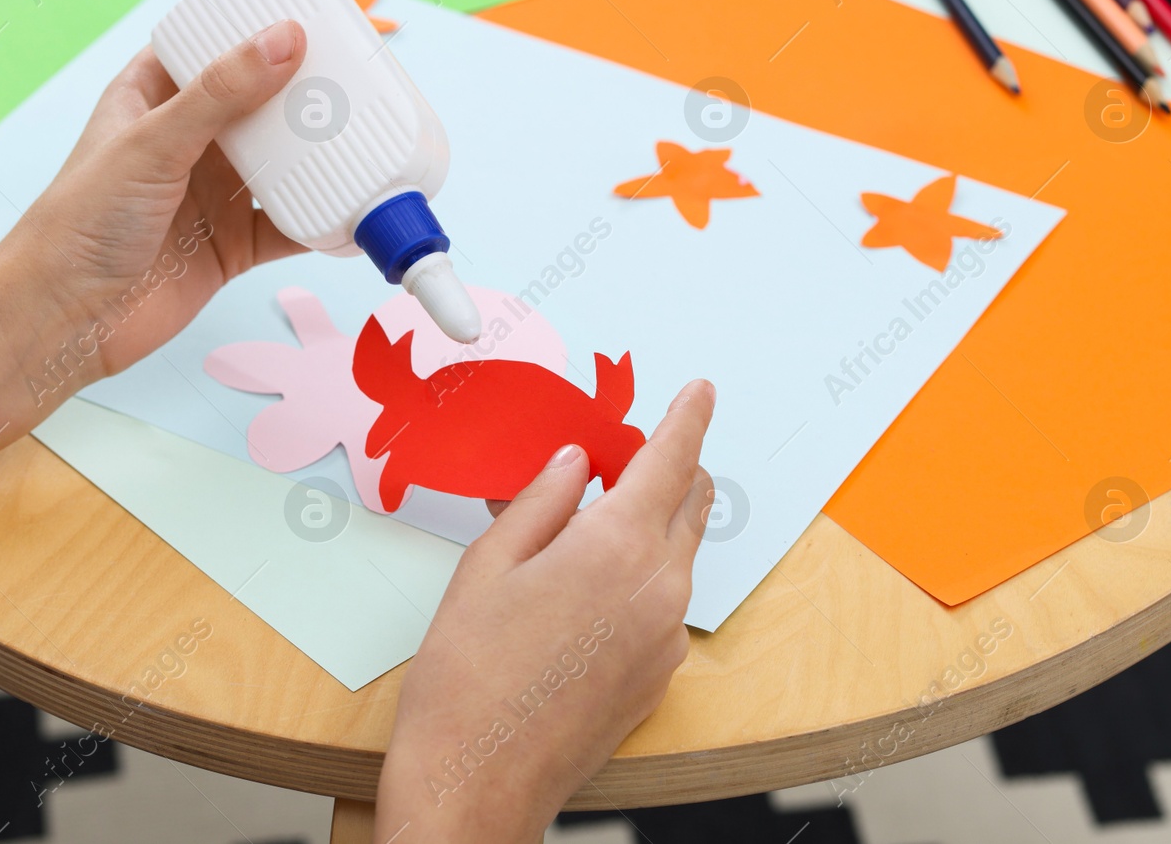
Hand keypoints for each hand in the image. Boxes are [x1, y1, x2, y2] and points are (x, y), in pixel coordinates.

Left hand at [0, 20, 314, 601]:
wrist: (68, 319)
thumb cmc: (80, 222)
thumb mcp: (153, 142)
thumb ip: (221, 93)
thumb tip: (284, 39)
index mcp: (152, 98)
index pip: (210, 46)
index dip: (254, 28)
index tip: (305, 11)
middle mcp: (187, 142)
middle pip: (259, 104)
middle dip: (304, 92)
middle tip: (354, 71)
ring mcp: (212, 194)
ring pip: (282, 163)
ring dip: (319, 154)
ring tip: (366, 130)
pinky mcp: (233, 245)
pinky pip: (290, 224)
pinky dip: (322, 218)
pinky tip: (353, 206)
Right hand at [374, 380, 716, 843]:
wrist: (479, 778)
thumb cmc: (469, 675)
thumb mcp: (489, 565)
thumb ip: (543, 500)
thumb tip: (577, 463)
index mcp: (616, 548)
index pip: (672, 461)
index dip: (689, 418)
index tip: (701, 391)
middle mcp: (660, 590)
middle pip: (690, 505)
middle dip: (671, 470)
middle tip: (622, 459)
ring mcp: (666, 639)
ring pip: (677, 556)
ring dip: (650, 526)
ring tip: (579, 533)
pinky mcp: (659, 677)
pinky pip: (664, 605)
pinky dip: (640, 578)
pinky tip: (580, 594)